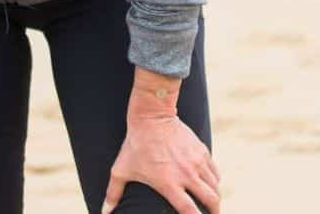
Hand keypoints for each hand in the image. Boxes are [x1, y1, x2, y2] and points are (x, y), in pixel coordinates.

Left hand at [102, 113, 220, 213]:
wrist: (152, 116)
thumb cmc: (135, 145)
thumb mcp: (121, 170)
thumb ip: (113, 193)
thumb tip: (104, 211)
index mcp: (168, 183)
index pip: (189, 211)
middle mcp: (186, 174)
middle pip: (211, 200)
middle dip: (214, 212)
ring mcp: (197, 162)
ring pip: (215, 186)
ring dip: (215, 198)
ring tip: (211, 204)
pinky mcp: (202, 151)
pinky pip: (214, 172)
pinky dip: (214, 181)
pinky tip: (210, 185)